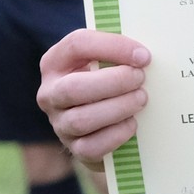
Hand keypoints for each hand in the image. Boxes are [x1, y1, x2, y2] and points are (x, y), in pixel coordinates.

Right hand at [37, 30, 152, 168]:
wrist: (101, 122)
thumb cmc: (107, 81)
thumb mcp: (105, 60)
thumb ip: (117, 53)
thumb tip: (143, 56)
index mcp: (56, 62)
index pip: (77, 45)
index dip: (112, 47)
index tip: (143, 55)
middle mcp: (50, 93)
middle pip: (73, 87)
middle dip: (114, 82)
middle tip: (140, 78)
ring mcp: (59, 123)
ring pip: (82, 119)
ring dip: (118, 108)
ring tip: (140, 98)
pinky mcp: (74, 148)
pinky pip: (92, 146)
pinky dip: (116, 135)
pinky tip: (132, 123)